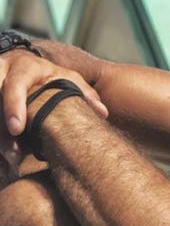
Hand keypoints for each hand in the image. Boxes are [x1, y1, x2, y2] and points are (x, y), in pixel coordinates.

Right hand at [0, 49, 108, 173]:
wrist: (25, 66)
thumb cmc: (51, 77)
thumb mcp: (69, 79)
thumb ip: (85, 94)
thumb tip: (103, 113)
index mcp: (26, 66)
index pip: (16, 84)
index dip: (14, 106)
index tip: (17, 129)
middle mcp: (3, 69)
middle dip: (1, 128)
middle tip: (12, 152)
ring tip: (11, 159)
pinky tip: (5, 158)